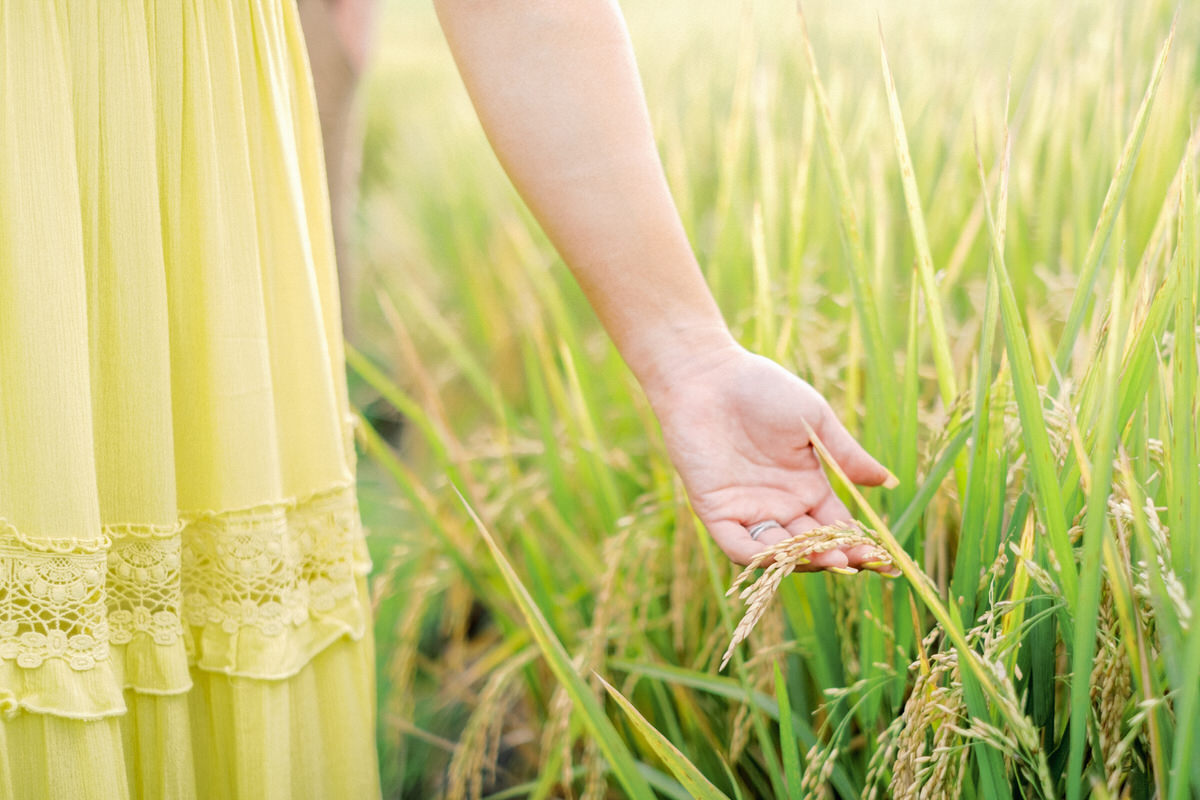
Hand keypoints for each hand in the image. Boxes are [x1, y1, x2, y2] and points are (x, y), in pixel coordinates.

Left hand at [645, 344, 894, 569]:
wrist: (709, 376)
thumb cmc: (762, 389)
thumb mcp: (813, 420)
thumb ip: (846, 454)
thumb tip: (888, 480)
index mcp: (806, 486)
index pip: (836, 526)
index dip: (858, 543)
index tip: (881, 556)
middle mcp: (779, 505)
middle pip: (811, 546)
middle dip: (836, 557)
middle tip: (859, 562)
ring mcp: (747, 509)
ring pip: (778, 552)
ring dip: (802, 561)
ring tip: (830, 559)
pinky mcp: (715, 510)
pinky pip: (737, 545)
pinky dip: (758, 556)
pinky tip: (782, 555)